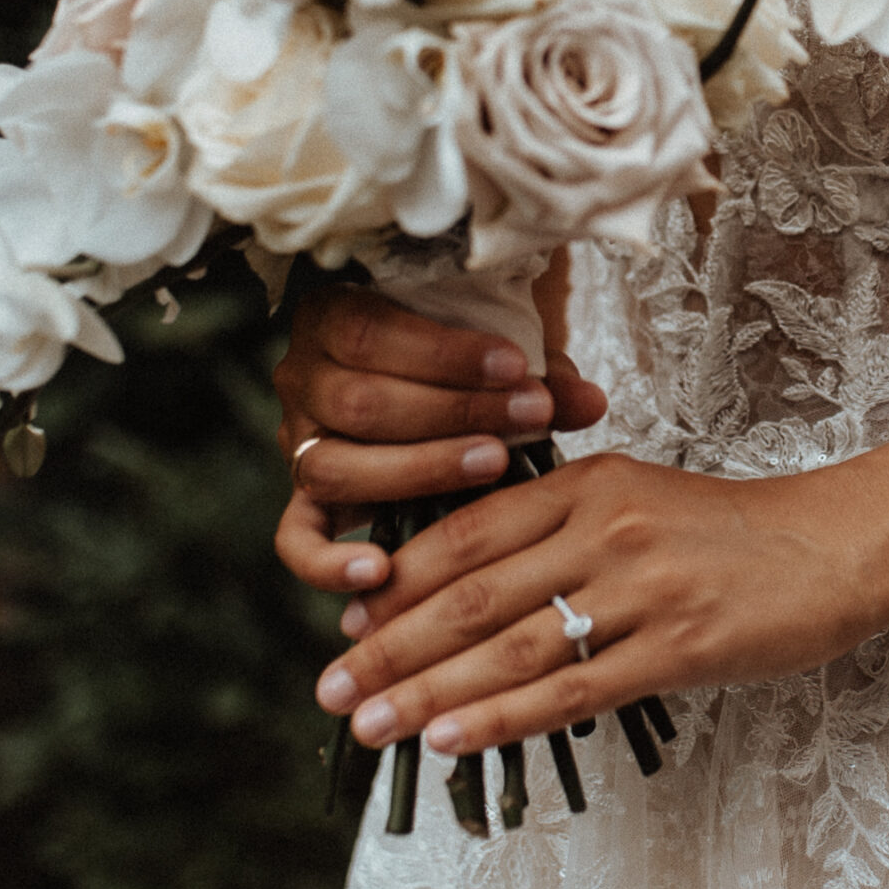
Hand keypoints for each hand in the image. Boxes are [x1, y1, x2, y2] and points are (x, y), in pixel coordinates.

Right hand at [271, 283, 606, 595]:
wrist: (427, 378)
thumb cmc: (463, 358)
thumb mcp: (495, 351)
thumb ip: (537, 371)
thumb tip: (591, 403)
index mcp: (331, 318)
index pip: (370, 334)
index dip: (445, 355)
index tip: (518, 368)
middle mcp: (302, 380)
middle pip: (359, 403)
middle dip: (454, 411)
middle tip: (529, 416)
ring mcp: (297, 446)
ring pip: (333, 468)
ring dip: (420, 470)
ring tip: (492, 466)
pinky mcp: (304, 503)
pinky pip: (296, 539)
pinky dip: (329, 562)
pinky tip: (380, 570)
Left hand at [309, 452, 883, 756]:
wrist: (834, 546)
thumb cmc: (727, 533)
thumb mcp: (634, 501)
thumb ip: (555, 527)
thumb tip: (461, 585)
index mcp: (587, 482)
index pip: (467, 533)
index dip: (399, 584)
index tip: (349, 628)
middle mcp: (607, 527)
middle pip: (472, 594)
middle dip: (391, 647)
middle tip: (332, 688)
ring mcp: (643, 587)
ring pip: (511, 647)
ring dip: (429, 693)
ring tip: (371, 725)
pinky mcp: (679, 646)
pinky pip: (572, 689)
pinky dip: (503, 718)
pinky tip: (452, 739)